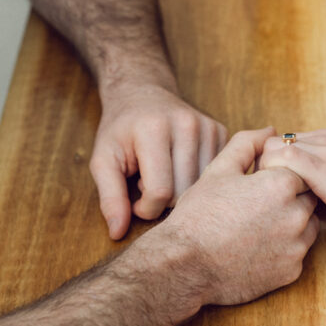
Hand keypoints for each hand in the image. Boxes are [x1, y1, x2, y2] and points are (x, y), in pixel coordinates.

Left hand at [90, 83, 227, 239]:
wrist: (143, 92)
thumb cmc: (121, 130)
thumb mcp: (103, 160)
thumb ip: (110, 197)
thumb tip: (117, 233)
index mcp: (154, 130)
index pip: (160, 193)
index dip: (145, 208)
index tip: (135, 199)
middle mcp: (186, 125)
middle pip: (183, 192)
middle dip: (162, 200)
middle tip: (148, 183)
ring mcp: (207, 127)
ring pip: (202, 188)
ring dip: (181, 191)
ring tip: (165, 174)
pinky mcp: (221, 131)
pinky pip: (214, 174)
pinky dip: (196, 179)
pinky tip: (181, 167)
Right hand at [157, 128, 319, 305]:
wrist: (185, 266)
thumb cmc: (199, 215)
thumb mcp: (219, 170)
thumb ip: (248, 144)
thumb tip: (271, 131)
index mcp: (281, 185)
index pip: (300, 169)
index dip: (280, 174)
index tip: (260, 184)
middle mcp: (296, 215)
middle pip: (308, 197)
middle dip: (290, 197)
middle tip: (258, 206)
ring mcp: (295, 246)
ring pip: (308, 225)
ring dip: (292, 222)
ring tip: (258, 225)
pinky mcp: (291, 272)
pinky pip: (298, 253)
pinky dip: (285, 249)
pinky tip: (258, 247)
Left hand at [259, 129, 325, 243]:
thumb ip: (320, 176)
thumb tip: (294, 189)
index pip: (281, 142)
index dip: (271, 166)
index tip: (270, 191)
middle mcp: (322, 138)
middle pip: (271, 143)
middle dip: (263, 169)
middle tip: (266, 198)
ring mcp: (322, 150)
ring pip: (271, 149)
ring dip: (265, 175)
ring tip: (272, 202)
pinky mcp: (322, 167)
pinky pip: (281, 160)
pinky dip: (273, 180)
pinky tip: (281, 203)